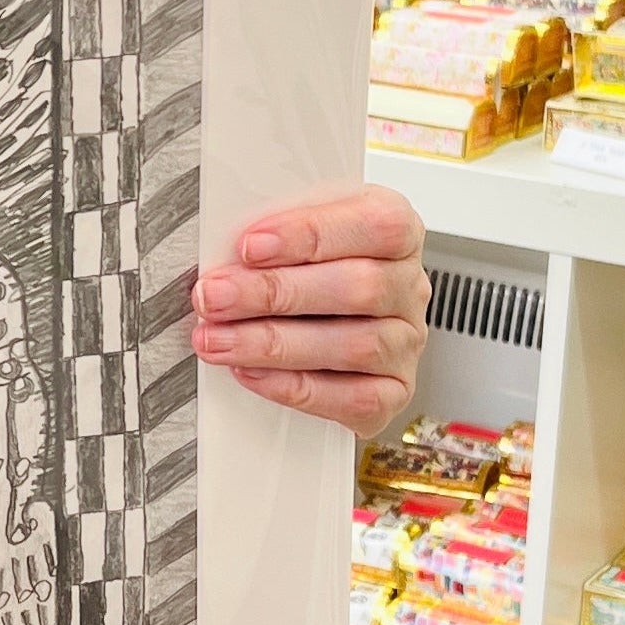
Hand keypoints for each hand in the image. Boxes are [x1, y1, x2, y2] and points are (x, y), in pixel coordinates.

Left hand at [189, 185, 428, 436]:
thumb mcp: (293, 230)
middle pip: (359, 288)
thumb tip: (224, 245)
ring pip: (354, 346)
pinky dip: (295, 387)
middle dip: (275, 293)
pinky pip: (354, 398)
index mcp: (394, 232)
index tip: (250, 246)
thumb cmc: (304, 267)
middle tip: (216, 298)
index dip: (311, 234)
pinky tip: (251, 372)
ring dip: (273, 344)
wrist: (316, 321)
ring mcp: (405, 341)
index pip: (374, 225)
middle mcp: (408, 286)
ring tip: (217, 340)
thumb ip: (272, 231)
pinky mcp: (393, 391)